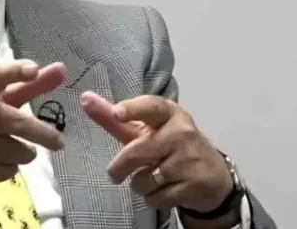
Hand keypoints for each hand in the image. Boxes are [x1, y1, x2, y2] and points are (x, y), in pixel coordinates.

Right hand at [0, 61, 65, 197]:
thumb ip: (28, 83)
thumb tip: (62, 70)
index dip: (15, 72)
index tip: (33, 69)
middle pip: (18, 124)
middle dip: (44, 135)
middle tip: (58, 142)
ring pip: (16, 152)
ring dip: (24, 152)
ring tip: (19, 148)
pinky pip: (4, 171)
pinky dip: (9, 167)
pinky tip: (1, 160)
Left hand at [81, 92, 232, 212]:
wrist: (212, 175)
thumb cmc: (170, 145)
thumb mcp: (145, 129)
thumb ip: (114, 117)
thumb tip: (84, 98)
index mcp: (169, 113)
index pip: (151, 106)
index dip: (133, 109)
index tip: (116, 113)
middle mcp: (182, 132)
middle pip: (137, 151)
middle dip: (120, 167)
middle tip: (114, 174)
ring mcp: (189, 159)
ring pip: (145, 179)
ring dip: (139, 185)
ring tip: (149, 179)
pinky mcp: (194, 184)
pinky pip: (156, 197)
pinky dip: (152, 199)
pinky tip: (163, 190)